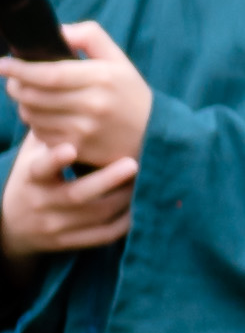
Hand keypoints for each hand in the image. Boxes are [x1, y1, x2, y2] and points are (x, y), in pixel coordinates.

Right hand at [1, 127, 135, 261]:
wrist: (13, 224)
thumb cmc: (32, 175)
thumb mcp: (31, 153)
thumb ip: (48, 129)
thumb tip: (63, 89)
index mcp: (31, 178)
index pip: (40, 169)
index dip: (54, 160)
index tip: (70, 147)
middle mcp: (42, 204)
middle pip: (77, 196)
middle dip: (107, 180)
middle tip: (133, 163)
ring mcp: (56, 227)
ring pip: (96, 216)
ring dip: (123, 198)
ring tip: (144, 178)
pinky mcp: (71, 243)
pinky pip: (103, 236)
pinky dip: (124, 222)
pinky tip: (139, 204)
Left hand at [3, 20, 149, 177]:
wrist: (154, 136)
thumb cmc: (130, 93)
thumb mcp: (118, 59)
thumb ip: (89, 36)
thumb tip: (58, 31)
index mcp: (101, 77)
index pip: (48, 74)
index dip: (19, 69)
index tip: (1, 64)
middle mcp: (92, 105)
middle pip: (34, 96)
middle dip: (15, 86)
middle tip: (12, 80)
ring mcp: (84, 130)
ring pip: (33, 116)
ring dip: (24, 106)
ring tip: (30, 98)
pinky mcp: (79, 149)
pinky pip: (42, 136)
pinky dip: (36, 125)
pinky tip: (45, 117)